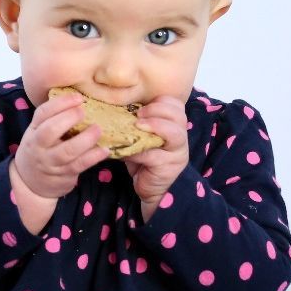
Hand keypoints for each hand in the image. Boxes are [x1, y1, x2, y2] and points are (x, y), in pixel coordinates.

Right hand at [12, 91, 110, 200]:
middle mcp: (39, 147)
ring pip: (67, 151)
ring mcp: (51, 163)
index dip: (60, 103)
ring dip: (85, 139)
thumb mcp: (38, 133)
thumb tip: (79, 99)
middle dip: (68, 118)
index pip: (42, 114)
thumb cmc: (41, 150)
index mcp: (33, 131)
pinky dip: (93, 157)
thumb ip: (53, 119)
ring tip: (98, 129)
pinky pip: (79, 165)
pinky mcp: (63, 175)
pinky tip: (104, 150)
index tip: (78, 97)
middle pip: (50, 131)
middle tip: (84, 111)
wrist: (31, 181)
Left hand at [124, 96, 190, 220]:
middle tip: (138, 115)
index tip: (140, 106)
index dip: (159, 101)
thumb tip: (110, 112)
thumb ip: (134, 125)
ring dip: (155, 125)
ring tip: (137, 126)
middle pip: (178, 114)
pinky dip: (138, 151)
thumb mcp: (140, 139)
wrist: (152, 189)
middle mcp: (180, 137)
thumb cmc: (145, 160)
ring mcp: (177, 153)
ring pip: (174, 133)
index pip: (175, 104)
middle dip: (156, 110)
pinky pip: (154, 155)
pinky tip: (126, 151)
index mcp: (174, 125)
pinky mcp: (168, 167)